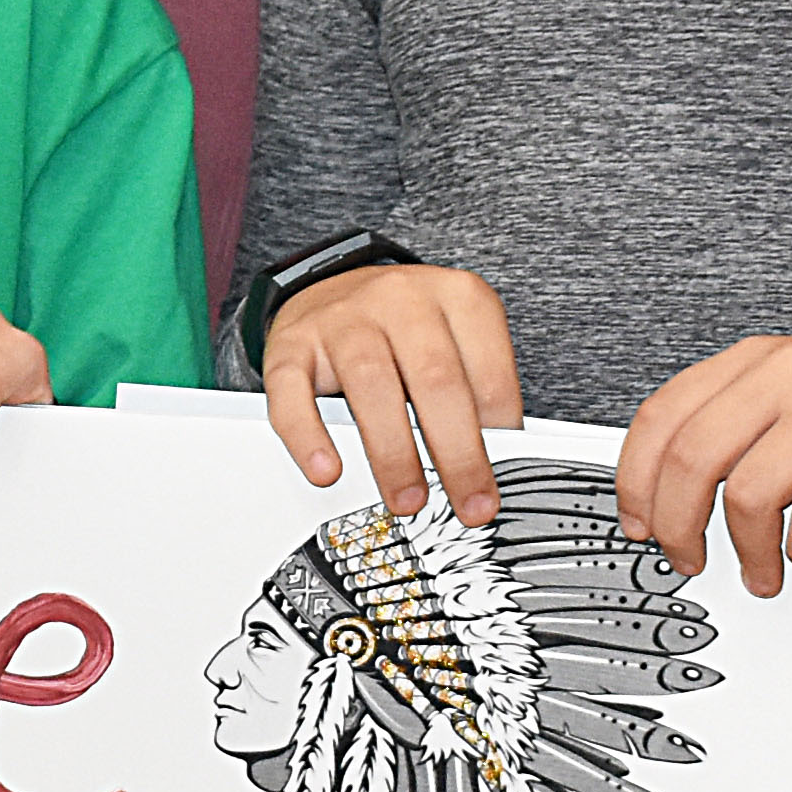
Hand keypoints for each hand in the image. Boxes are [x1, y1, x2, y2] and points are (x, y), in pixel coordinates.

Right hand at [264, 263, 522, 518]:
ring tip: (407, 499)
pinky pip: (294, 392)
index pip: (489, 376)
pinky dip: (309, 436)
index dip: (500, 437)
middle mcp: (402, 299)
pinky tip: (327, 470)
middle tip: (467, 507)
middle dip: (457, 454)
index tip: (498, 484)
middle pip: (436, 380)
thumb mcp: (454, 341)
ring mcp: (342, 319)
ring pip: (371, 386)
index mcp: (458, 297)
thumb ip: (473, 394)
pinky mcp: (291, 344)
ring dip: (394, 454)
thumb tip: (487, 467)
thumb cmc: (402, 329)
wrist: (331, 285)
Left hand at [618, 334, 791, 595]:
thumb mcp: (785, 388)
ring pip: (750, 495)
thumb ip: (726, 423)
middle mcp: (788, 374)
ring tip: (759, 572)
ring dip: (746, 552)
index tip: (637, 522)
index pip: (663, 415)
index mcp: (752, 359)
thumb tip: (660, 497)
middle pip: (694, 458)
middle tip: (686, 559)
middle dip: (677, 525)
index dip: (636, 479)